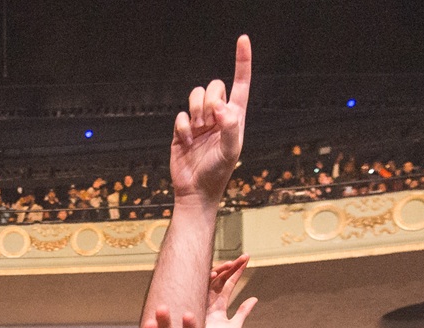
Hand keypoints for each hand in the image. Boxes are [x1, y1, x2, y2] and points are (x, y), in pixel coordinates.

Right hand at [168, 35, 251, 202]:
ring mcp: (200, 121)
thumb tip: (221, 106)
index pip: (241, 84)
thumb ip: (230, 127)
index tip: (243, 39)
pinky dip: (183, 126)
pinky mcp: (183, 129)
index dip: (242, 62)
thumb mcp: (231, 151)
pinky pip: (180, 114)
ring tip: (199, 130)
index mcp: (235, 117)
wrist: (195, 191)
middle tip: (209, 122)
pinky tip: (187, 141)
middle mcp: (219, 116)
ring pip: (196, 95)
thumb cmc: (218, 173)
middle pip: (214, 86)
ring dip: (196, 110)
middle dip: (209, 100)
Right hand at [203, 254, 257, 327]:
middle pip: (222, 278)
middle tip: (243, 257)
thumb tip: (254, 298)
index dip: (237, 271)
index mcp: (220, 305)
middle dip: (232, 267)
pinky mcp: (193, 302)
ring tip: (230, 264)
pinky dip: (206, 280)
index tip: (246, 259)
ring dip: (221, 270)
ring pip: (211, 280)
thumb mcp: (234, 327)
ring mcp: (201, 300)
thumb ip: (243, 313)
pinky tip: (214, 274)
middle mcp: (211, 300)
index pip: (230, 284)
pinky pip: (199, 287)